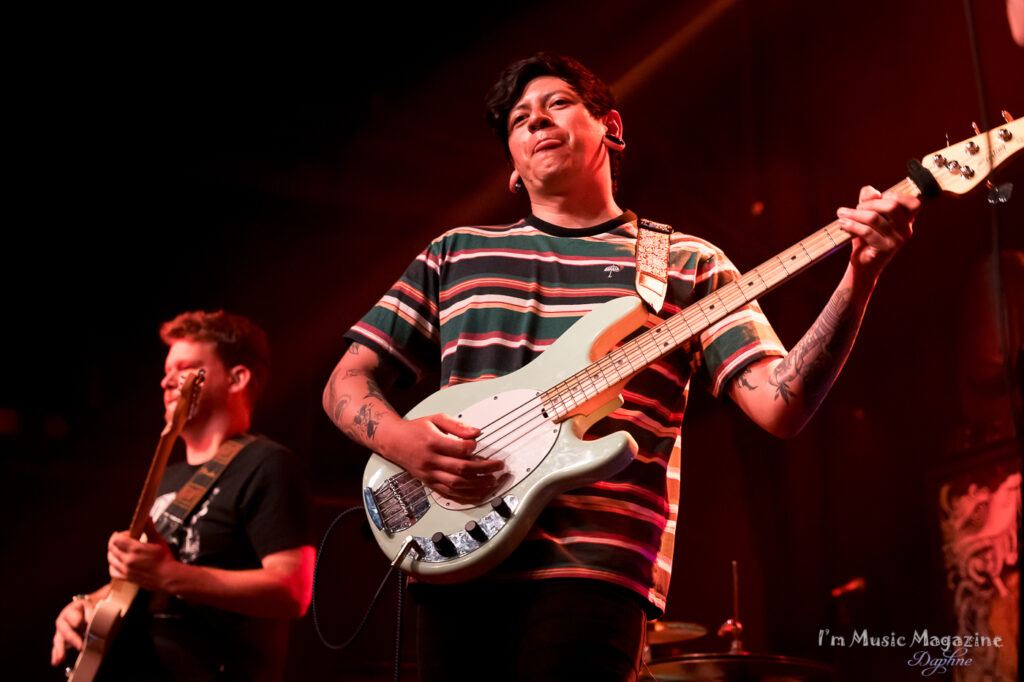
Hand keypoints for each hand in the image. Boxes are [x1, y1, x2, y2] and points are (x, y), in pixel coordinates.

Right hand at [51, 596, 93, 665]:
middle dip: (73, 639)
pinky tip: (56, 662)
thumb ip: (90, 613)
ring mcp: (60, 630)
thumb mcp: (90, 606)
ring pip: (58, 640)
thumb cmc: (87, 609)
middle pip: (65, 630)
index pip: (75, 619)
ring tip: (60, 659)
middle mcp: (63, 621)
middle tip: (80, 646)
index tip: (87, 628)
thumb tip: (90, 622)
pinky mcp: (60, 638)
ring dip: (60, 650)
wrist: (83, 609)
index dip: (80, 624)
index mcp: (71, 611)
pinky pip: (56, 647)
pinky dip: (56, 655)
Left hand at [107, 530, 178, 591]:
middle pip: (111, 548)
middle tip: (124, 540)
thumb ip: (150, 529)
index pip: (116, 539)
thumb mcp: (159, 541)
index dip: (120, 534)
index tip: (127, 534)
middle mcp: (128, 560)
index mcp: (136, 549)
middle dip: (116, 541)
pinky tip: (118, 562)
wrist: (168, 577)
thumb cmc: (165, 560)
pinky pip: (112, 571)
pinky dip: (113, 565)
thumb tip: (147, 519)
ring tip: (121, 550)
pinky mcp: (126, 577)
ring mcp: (126, 570)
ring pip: (110, 558)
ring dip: (113, 552)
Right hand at [381, 413, 505, 503]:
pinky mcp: (429, 483)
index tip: (477, 444)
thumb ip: (457, 426)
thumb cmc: (416, 429)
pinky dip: (465, 496)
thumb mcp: (436, 419)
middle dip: (483, 469)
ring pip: (457, 484)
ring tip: (492, 481)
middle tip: (497, 466)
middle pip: (461, 469)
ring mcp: (430, 474)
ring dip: (478, 485)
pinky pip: (449, 493)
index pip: (458, 449)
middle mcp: (431, 460)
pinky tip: (478, 493)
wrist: (394, 441)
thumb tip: (476, 433)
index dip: (472, 447)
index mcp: (432, 442)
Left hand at [837, 185, 919, 278]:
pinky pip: (867, 231)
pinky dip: (852, 225)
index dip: (895, 196)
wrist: (863, 265)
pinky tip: (842, 224)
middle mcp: (906, 230)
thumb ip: (870, 200)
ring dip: (854, 214)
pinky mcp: (885, 249)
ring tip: (841, 214)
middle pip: (892, 206)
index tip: (877, 199)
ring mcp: (897, 241)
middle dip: (869, 203)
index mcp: (907, 220)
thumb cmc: (866, 238)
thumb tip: (871, 191)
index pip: (913, 203)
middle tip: (855, 208)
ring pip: (875, 218)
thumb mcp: (868, 216)